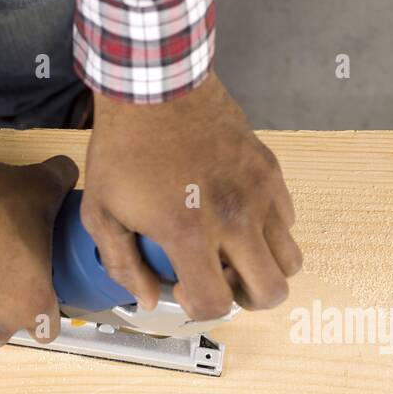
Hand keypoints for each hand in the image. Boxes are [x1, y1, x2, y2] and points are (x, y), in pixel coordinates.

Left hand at [81, 72, 302, 320]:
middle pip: (271, 292)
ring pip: (290, 261)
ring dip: (265, 268)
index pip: (216, 303)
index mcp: (189, 232)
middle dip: (246, 299)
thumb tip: (147, 298)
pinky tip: (240, 218)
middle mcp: (234, 219)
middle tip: (222, 282)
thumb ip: (122, 263)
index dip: (201, 307)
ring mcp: (259, 194)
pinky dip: (270, 232)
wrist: (156, 86)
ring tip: (237, 254)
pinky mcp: (270, 172)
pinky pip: (288, 220)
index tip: (185, 289)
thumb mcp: (102, 209)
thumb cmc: (125, 144)